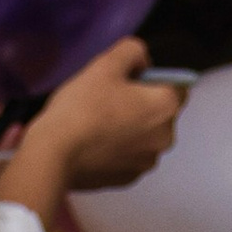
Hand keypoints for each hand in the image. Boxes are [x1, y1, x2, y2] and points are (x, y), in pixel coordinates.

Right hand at [0, 42, 181, 220]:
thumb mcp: (106, 63)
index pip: (178, 86)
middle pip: (161, 113)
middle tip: (109, 100)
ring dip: (131, 128)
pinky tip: (95, 144)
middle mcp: (165, 138)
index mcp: (166, 107)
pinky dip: (118, 149)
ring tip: (98, 124)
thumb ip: (133, 51)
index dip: (155, 78)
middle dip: (142, 105)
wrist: (53, 154)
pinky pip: (129, 157)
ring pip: (145, 136)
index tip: (128, 80)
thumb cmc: (82, 106)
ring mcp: (146, 163)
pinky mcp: (127, 180)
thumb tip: (142, 62)